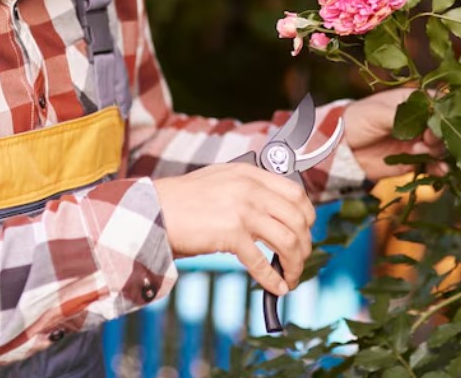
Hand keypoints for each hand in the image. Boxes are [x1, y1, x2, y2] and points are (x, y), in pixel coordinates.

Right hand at [154, 163, 314, 296]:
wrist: (153, 210)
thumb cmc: (183, 201)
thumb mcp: (221, 181)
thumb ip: (247, 189)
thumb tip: (274, 214)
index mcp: (249, 173)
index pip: (295, 191)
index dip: (307, 214)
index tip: (306, 230)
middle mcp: (250, 188)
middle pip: (297, 219)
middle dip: (304, 244)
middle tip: (299, 259)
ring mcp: (242, 210)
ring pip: (287, 241)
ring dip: (294, 264)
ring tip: (291, 277)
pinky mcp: (231, 234)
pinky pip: (262, 262)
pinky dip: (273, 279)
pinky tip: (277, 288)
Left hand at [343, 88, 446, 180]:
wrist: (341, 148)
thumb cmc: (357, 120)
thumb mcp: (377, 113)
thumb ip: (402, 116)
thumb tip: (427, 121)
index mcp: (412, 101)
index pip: (437, 102)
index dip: (443, 111)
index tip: (438, 120)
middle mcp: (420, 121)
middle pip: (443, 126)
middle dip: (440, 134)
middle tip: (428, 140)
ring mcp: (418, 141)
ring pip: (440, 147)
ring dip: (440, 152)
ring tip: (427, 154)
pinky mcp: (414, 160)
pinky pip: (432, 165)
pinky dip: (438, 169)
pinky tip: (439, 171)